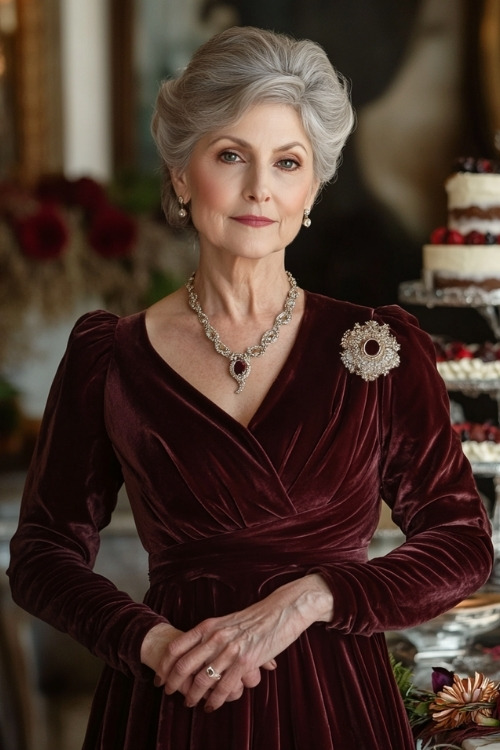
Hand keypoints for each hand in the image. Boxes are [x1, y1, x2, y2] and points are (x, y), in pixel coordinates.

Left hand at [141, 622, 276, 703]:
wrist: (279, 612)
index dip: (164, 666)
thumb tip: (195, 647)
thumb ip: (211, 633)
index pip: (176, 648)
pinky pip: (223, 688)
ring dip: (192, 696)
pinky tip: (211, 706)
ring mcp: (229, 651)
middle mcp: (215, 638)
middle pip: (183, 666)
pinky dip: (214, 701)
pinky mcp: (245, 663)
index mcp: (208, 626)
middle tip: (169, 692)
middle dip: (172, 684)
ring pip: (202, 680)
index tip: (160, 677)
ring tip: (189, 702)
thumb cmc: (254, 617)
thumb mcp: (226, 621)